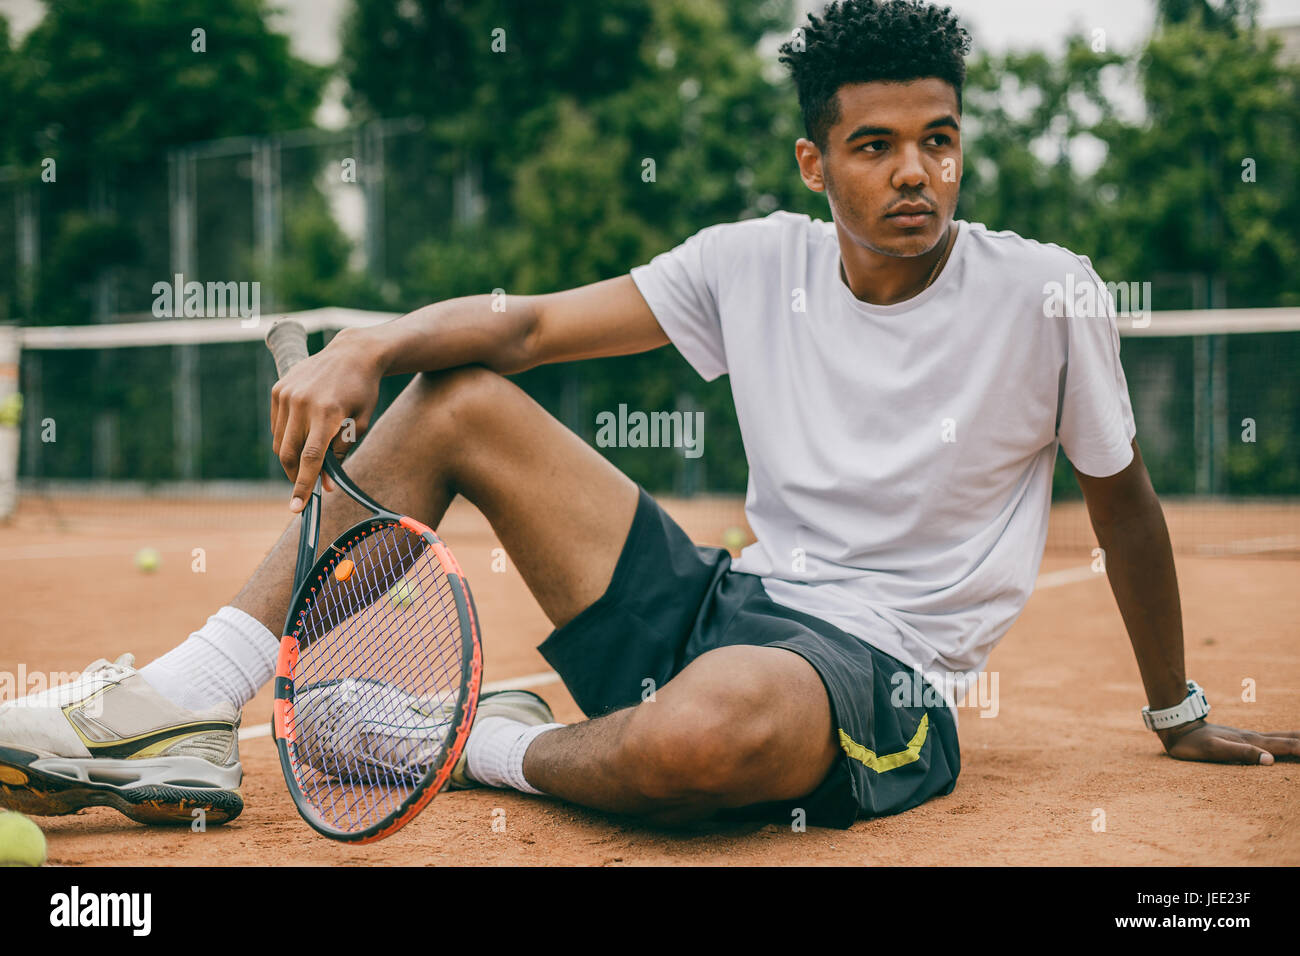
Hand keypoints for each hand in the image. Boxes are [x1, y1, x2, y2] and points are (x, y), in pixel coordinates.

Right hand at [270, 327, 383, 509]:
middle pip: (288, 454)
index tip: (296, 507)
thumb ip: (340, 454)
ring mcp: (286, 395)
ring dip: (290, 458)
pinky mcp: (278, 389)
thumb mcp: (358, 424)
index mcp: (327, 413)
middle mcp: (302, 403)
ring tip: (309, 458)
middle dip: (295, 476)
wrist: (352, 354)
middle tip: (306, 487)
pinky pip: (277, 426)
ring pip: (279, 441)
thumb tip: (325, 484)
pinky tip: (303, 434)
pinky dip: (286, 437)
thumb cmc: (362, 392)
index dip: (303, 485)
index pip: (311, 459)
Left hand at [1156, 720, 1299, 764]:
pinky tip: (1288, 741)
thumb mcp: (1215, 750)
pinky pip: (1272, 739)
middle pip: (1290, 739)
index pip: (1288, 747)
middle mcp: (1255, 737)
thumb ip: (1241, 754)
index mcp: (1253, 742)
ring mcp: (1250, 737)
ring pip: (1283, 737)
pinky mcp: (1244, 738)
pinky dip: (1288, 739)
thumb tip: (1271, 761)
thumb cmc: (1193, 743)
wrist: (1178, 727)